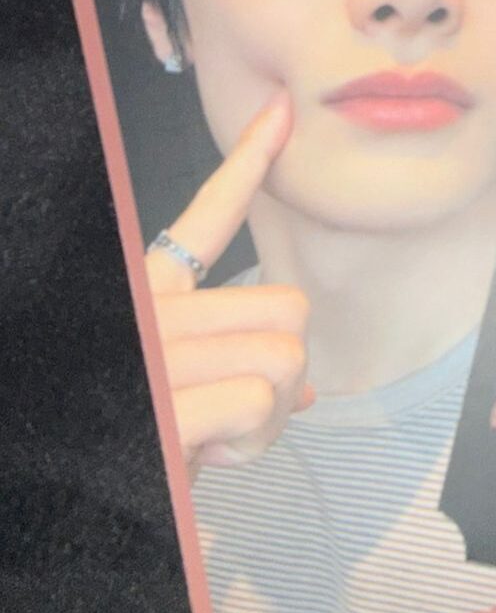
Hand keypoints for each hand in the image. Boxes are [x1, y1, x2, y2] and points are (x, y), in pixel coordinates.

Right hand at [144, 91, 312, 482]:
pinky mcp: (166, 401)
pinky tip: (211, 457)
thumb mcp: (182, 401)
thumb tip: (306, 389)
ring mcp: (156, 355)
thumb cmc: (128, 449)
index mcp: (147, 302)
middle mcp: (149, 315)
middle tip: (237, 411)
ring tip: (220, 437)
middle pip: (287, 306)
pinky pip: (262, 397)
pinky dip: (255, 441)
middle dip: (285, 369)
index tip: (280, 112)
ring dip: (273, 412)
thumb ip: (237, 376)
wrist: (71, 501)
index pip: (204, 219)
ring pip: (286, 353)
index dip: (248, 161)